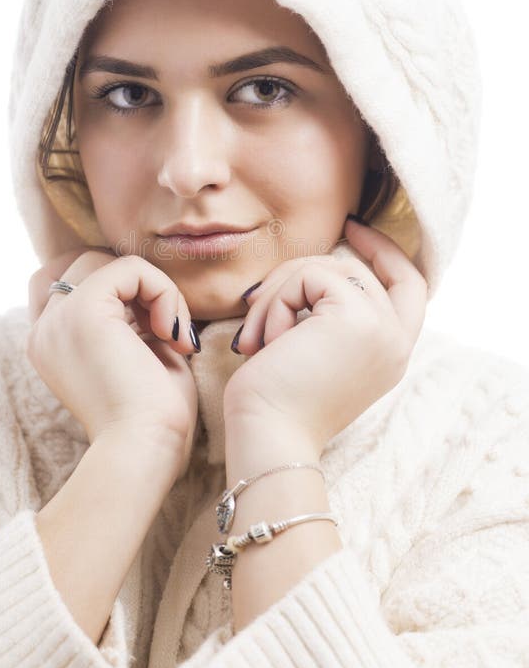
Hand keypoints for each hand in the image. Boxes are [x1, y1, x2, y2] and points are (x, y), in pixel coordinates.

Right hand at [27, 248, 199, 478]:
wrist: (146, 450)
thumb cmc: (152, 416)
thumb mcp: (138, 354)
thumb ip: (133, 316)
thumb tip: (150, 284)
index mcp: (51, 343)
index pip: (72, 281)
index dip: (120, 290)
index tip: (155, 330)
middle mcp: (44, 329)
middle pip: (88, 263)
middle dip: (137, 287)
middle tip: (168, 332)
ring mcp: (57, 318)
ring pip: (110, 261)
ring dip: (154, 289)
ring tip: (172, 334)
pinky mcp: (83, 310)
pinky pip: (131, 268)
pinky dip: (163, 292)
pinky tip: (173, 334)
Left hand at [223, 218, 427, 453]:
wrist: (268, 440)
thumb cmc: (275, 404)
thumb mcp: (313, 354)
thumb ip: (328, 317)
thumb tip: (308, 272)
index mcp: (390, 353)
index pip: (410, 284)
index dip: (385, 251)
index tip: (352, 227)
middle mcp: (396, 341)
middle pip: (358, 268)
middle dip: (301, 272)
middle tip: (257, 296)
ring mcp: (382, 329)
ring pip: (329, 267)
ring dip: (279, 293)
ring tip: (255, 337)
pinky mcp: (357, 318)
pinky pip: (310, 276)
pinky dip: (277, 300)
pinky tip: (263, 341)